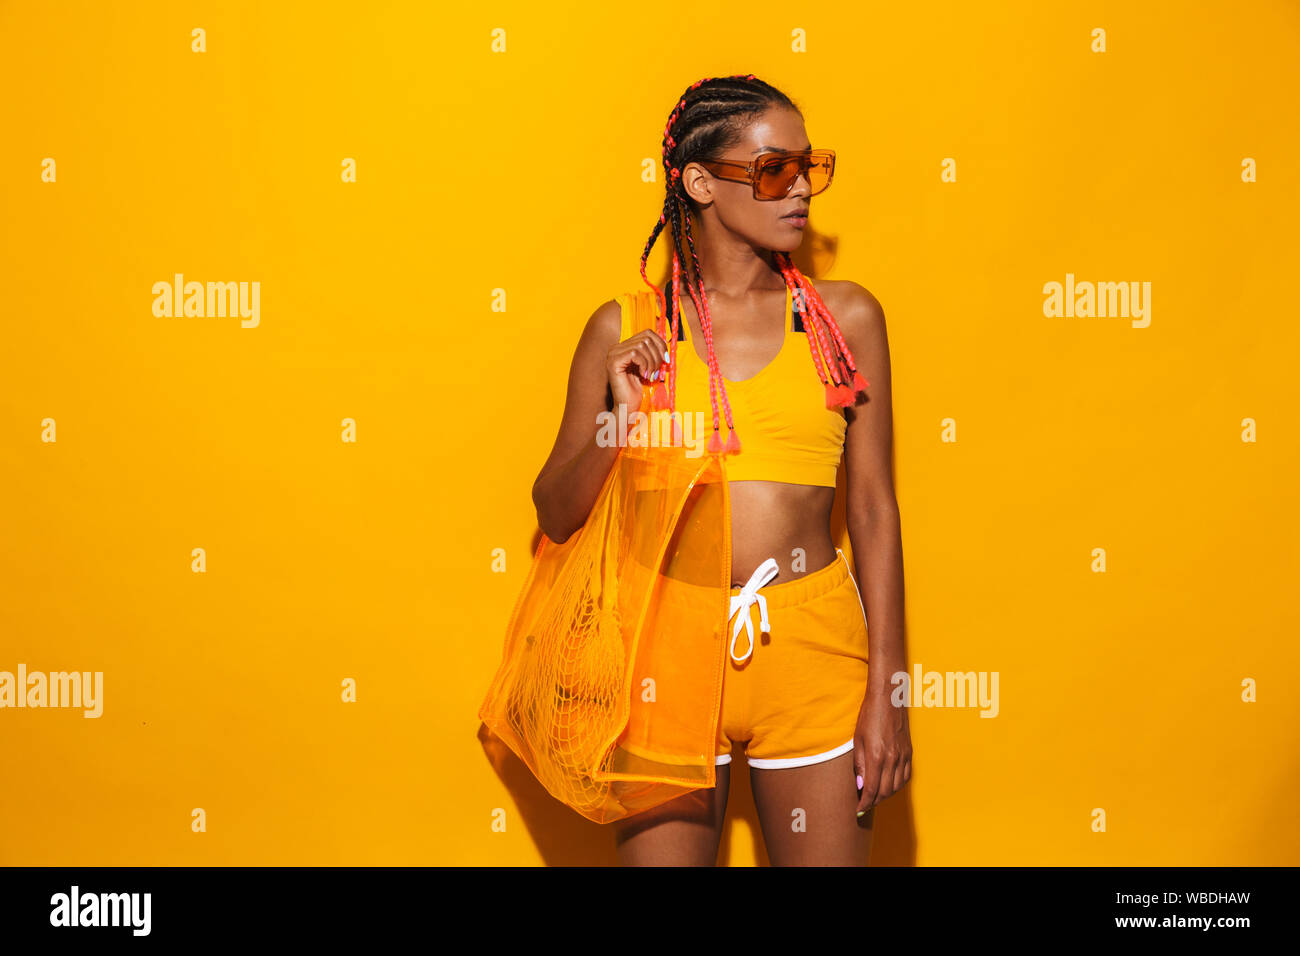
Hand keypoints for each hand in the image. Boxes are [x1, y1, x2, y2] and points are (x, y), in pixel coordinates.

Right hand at [607, 329, 669, 412]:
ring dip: (652, 362)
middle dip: (657, 355)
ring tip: (651, 375)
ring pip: (642, 345)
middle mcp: (617, 348)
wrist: (629, 407)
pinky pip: (635, 354)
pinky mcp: (613, 362)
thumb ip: (654, 353)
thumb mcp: (650, 367)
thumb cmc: (639, 390)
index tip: (666, 359)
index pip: (647, 333)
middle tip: (657, 371)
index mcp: (625, 347)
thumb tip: (667, 342)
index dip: (660, 344)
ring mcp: (613, 354)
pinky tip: (644, 375)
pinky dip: (644, 364)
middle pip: (646, 338)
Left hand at [853, 687, 911, 818]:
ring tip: (875, 796)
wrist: (889, 698)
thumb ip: (859, 764)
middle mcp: (892, 759)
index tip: (858, 809)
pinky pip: (906, 776)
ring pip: (896, 786)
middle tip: (864, 804)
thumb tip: (859, 784)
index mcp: (876, 756)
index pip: (871, 789)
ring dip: (886, 795)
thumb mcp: (858, 739)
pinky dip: (898, 785)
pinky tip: (890, 784)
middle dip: (874, 801)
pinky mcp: (909, 752)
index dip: (864, 802)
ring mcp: (903, 756)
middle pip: (885, 791)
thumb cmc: (869, 715)